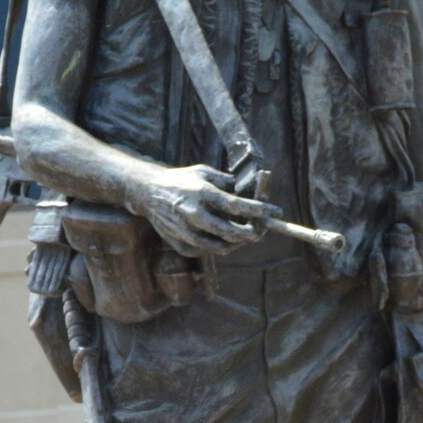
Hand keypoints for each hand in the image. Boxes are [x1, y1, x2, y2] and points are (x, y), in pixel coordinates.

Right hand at [131, 163, 280, 258]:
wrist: (147, 193)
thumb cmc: (181, 180)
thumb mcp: (203, 172)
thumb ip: (226, 182)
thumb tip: (250, 192)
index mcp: (202, 192)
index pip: (236, 205)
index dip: (259, 210)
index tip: (275, 212)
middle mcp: (193, 213)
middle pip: (230, 232)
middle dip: (251, 234)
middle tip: (259, 231)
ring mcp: (185, 231)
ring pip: (220, 247)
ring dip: (236, 243)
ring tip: (243, 236)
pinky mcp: (179, 244)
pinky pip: (205, 251)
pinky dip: (217, 246)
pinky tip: (221, 238)